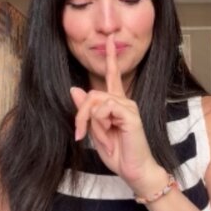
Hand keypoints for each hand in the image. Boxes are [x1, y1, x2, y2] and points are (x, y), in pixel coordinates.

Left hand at [70, 36, 164, 191]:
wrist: (135, 171)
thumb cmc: (118, 154)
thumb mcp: (95, 132)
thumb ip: (86, 111)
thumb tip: (75, 89)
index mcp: (116, 104)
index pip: (113, 76)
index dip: (111, 58)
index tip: (110, 40)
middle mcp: (124, 101)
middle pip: (92, 94)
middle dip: (80, 115)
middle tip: (79, 134)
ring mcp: (129, 106)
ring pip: (96, 101)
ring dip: (91, 122)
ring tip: (100, 139)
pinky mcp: (131, 114)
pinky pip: (105, 109)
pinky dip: (101, 124)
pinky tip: (110, 135)